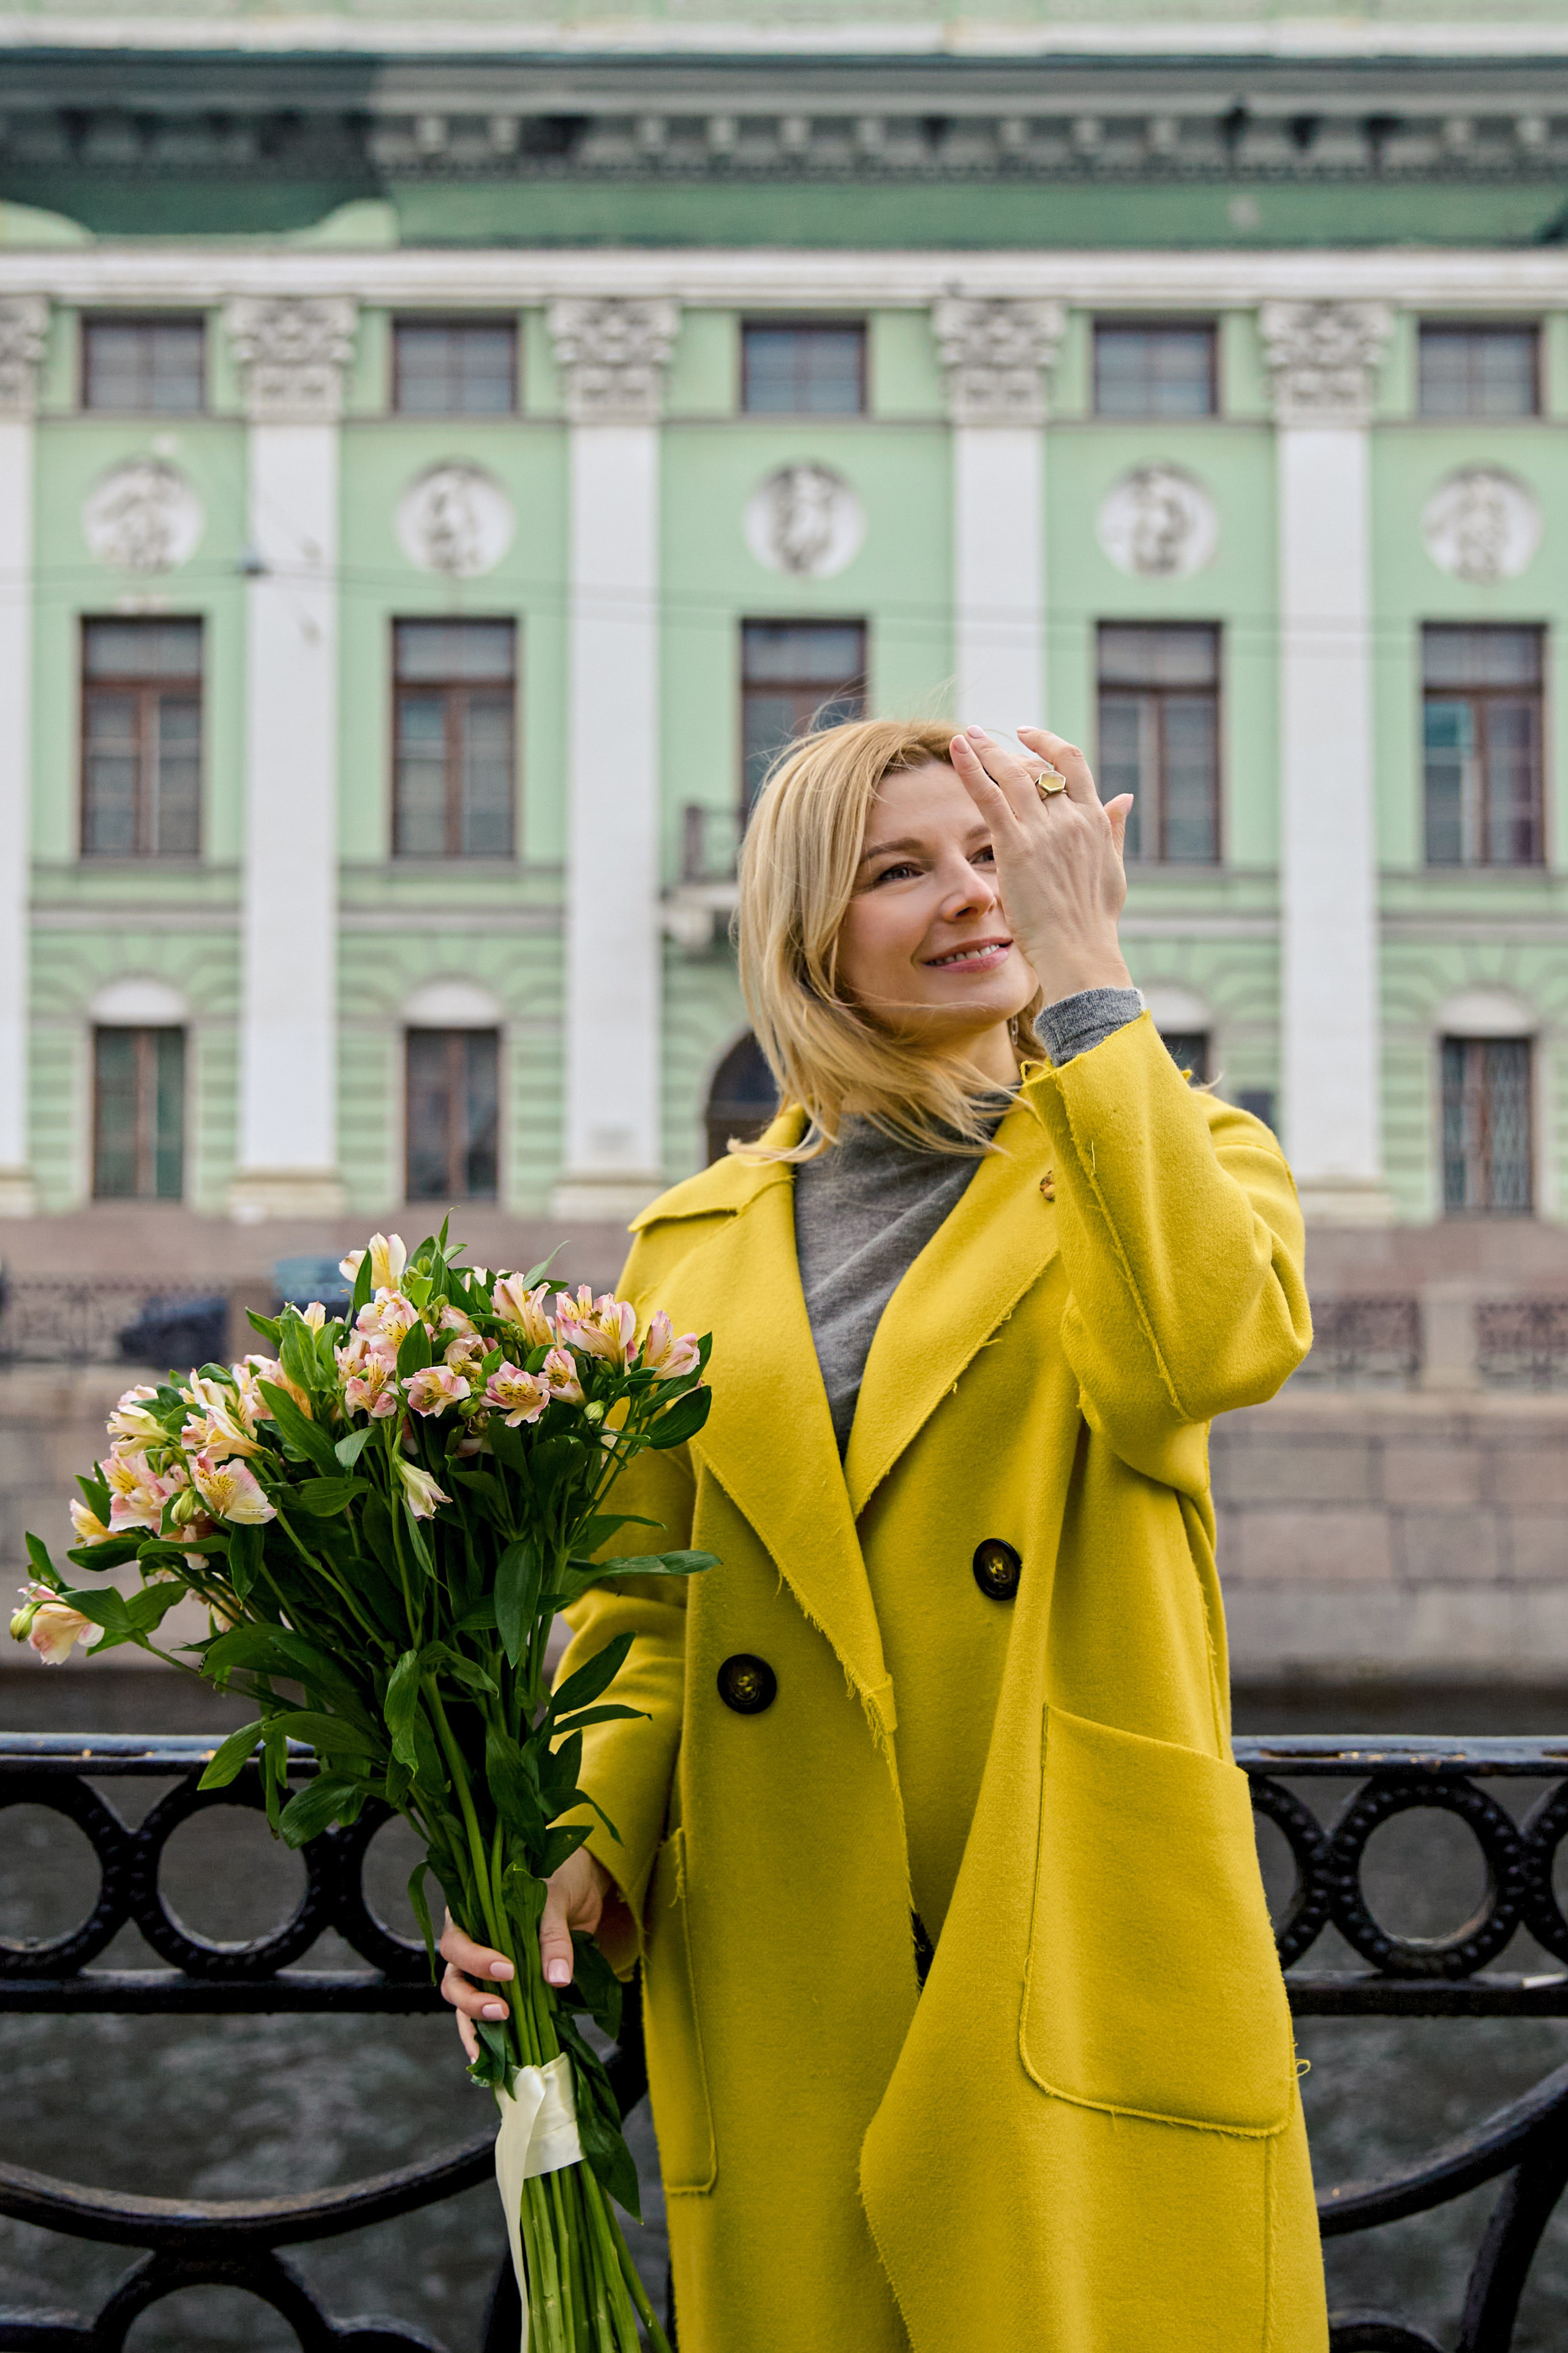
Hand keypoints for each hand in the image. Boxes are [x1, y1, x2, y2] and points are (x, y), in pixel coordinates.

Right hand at [438, 1847, 614, 2062]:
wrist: (578, 1888)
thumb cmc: (559, 1882)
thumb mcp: (556, 1900)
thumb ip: (553, 1936)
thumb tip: (557, 1980)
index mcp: (472, 1912)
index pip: (457, 1941)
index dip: (475, 1959)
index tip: (508, 1971)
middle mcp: (470, 1942)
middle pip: (453, 1977)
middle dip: (471, 1999)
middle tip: (502, 2009)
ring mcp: (482, 1968)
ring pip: (463, 2000)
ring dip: (475, 2022)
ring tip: (493, 2046)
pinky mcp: (502, 1987)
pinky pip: (484, 2014)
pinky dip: (486, 2036)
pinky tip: (490, 2059)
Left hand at [949, 726, 1134, 1004]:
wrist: (1080, 949)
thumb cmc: (1094, 920)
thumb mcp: (1113, 868)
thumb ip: (1114, 829)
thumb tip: (1125, 797)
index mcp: (1094, 819)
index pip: (1072, 764)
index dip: (1048, 744)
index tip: (1028, 736)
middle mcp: (1071, 817)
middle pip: (1036, 767)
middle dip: (1007, 750)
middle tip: (982, 739)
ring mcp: (1044, 829)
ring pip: (1011, 774)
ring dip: (986, 750)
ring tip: (965, 736)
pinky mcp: (1017, 845)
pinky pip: (989, 796)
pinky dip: (972, 768)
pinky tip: (956, 749)